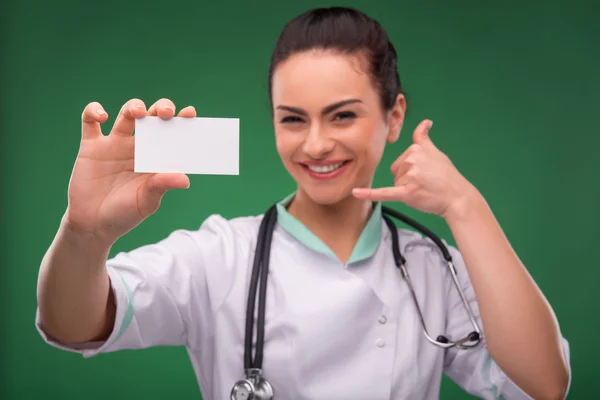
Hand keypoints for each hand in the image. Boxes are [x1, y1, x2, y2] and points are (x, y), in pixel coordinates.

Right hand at [63, 98, 195, 243]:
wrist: (92, 224)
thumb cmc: (124, 214)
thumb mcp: (146, 202)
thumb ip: (162, 186)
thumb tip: (185, 179)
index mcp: (156, 158)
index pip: (172, 134)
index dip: (182, 121)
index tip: (190, 113)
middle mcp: (138, 147)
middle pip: (153, 117)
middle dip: (161, 108)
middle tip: (167, 112)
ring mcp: (114, 144)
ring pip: (127, 114)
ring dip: (134, 106)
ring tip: (139, 113)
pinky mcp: (91, 146)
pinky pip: (90, 121)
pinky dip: (93, 111)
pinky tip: (102, 116)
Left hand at [352, 120, 476, 217]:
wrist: (458, 197)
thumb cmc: (447, 177)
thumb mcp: (436, 153)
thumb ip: (424, 138)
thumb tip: (425, 122)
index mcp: (416, 149)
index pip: (401, 160)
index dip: (412, 170)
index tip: (427, 174)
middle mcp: (412, 159)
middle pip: (396, 172)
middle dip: (408, 180)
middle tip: (427, 183)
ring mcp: (409, 176)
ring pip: (396, 184)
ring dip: (407, 189)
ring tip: (424, 190)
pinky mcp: (406, 192)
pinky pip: (384, 192)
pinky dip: (369, 194)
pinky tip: (355, 192)